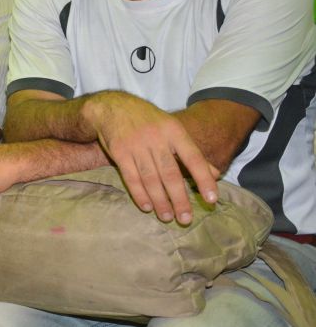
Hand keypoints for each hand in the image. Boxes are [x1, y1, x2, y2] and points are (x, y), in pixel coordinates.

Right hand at [83, 92, 219, 224]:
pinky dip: (139, 194)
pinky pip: (131, 178)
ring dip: (160, 201)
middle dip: (179, 199)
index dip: (203, 179)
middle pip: (170, 173)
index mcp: (174, 131)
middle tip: (186, 219)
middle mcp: (156, 138)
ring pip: (151, 179)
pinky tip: (146, 206)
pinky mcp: (119, 152)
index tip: (212, 199)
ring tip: (167, 217)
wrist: (112, 108)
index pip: (193, 158)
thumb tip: (214, 174)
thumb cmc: (148, 121)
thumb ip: (191, 152)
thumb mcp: (172, 129)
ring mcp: (136, 145)